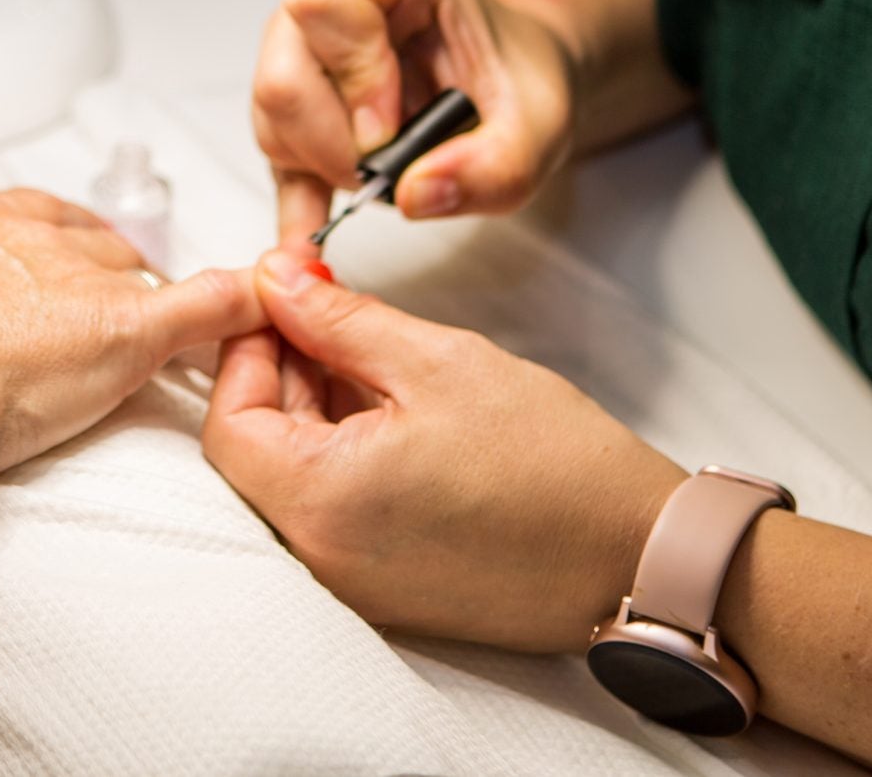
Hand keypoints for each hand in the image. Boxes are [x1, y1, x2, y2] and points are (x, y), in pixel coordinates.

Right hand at [0, 172, 263, 483]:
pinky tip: (260, 310)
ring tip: (173, 325)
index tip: (37, 263)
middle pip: (82, 239)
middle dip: (97, 266)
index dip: (32, 244)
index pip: (12, 218)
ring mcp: (77, 281)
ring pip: (138, 270)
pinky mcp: (127, 330)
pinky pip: (205, 308)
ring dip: (156, 296)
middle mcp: (18, 239)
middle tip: (106, 298)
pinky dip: (237, 310)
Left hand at [201, 250, 683, 652]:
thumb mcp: (437, 361)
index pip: (230, 419)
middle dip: (282, 373)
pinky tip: (393, 409)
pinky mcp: (387, 592)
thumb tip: (274, 279)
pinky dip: (344, 455)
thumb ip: (338, 320)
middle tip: (329, 312)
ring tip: (372, 354)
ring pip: (293, 480)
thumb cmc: (553, 461)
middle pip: (255, 451)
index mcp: (321, 502)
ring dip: (315, 411)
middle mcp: (321, 557)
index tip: (283, 300)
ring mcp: (352, 584)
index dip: (247, 349)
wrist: (641, 555)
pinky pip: (334, 513)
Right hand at [251, 0, 579, 241]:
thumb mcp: (540, 130)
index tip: (389, 131)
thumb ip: (491, 168)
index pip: (324, 2)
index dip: (351, 77)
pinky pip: (272, 141)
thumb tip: (413, 194)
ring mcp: (305, 35)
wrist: (514, 80)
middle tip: (386, 169)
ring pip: (271, 109)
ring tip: (382, 177)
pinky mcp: (297, 86)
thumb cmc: (520, 78)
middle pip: (283, 68)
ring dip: (319, 163)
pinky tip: (318, 228)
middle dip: (331, 141)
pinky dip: (297, 194)